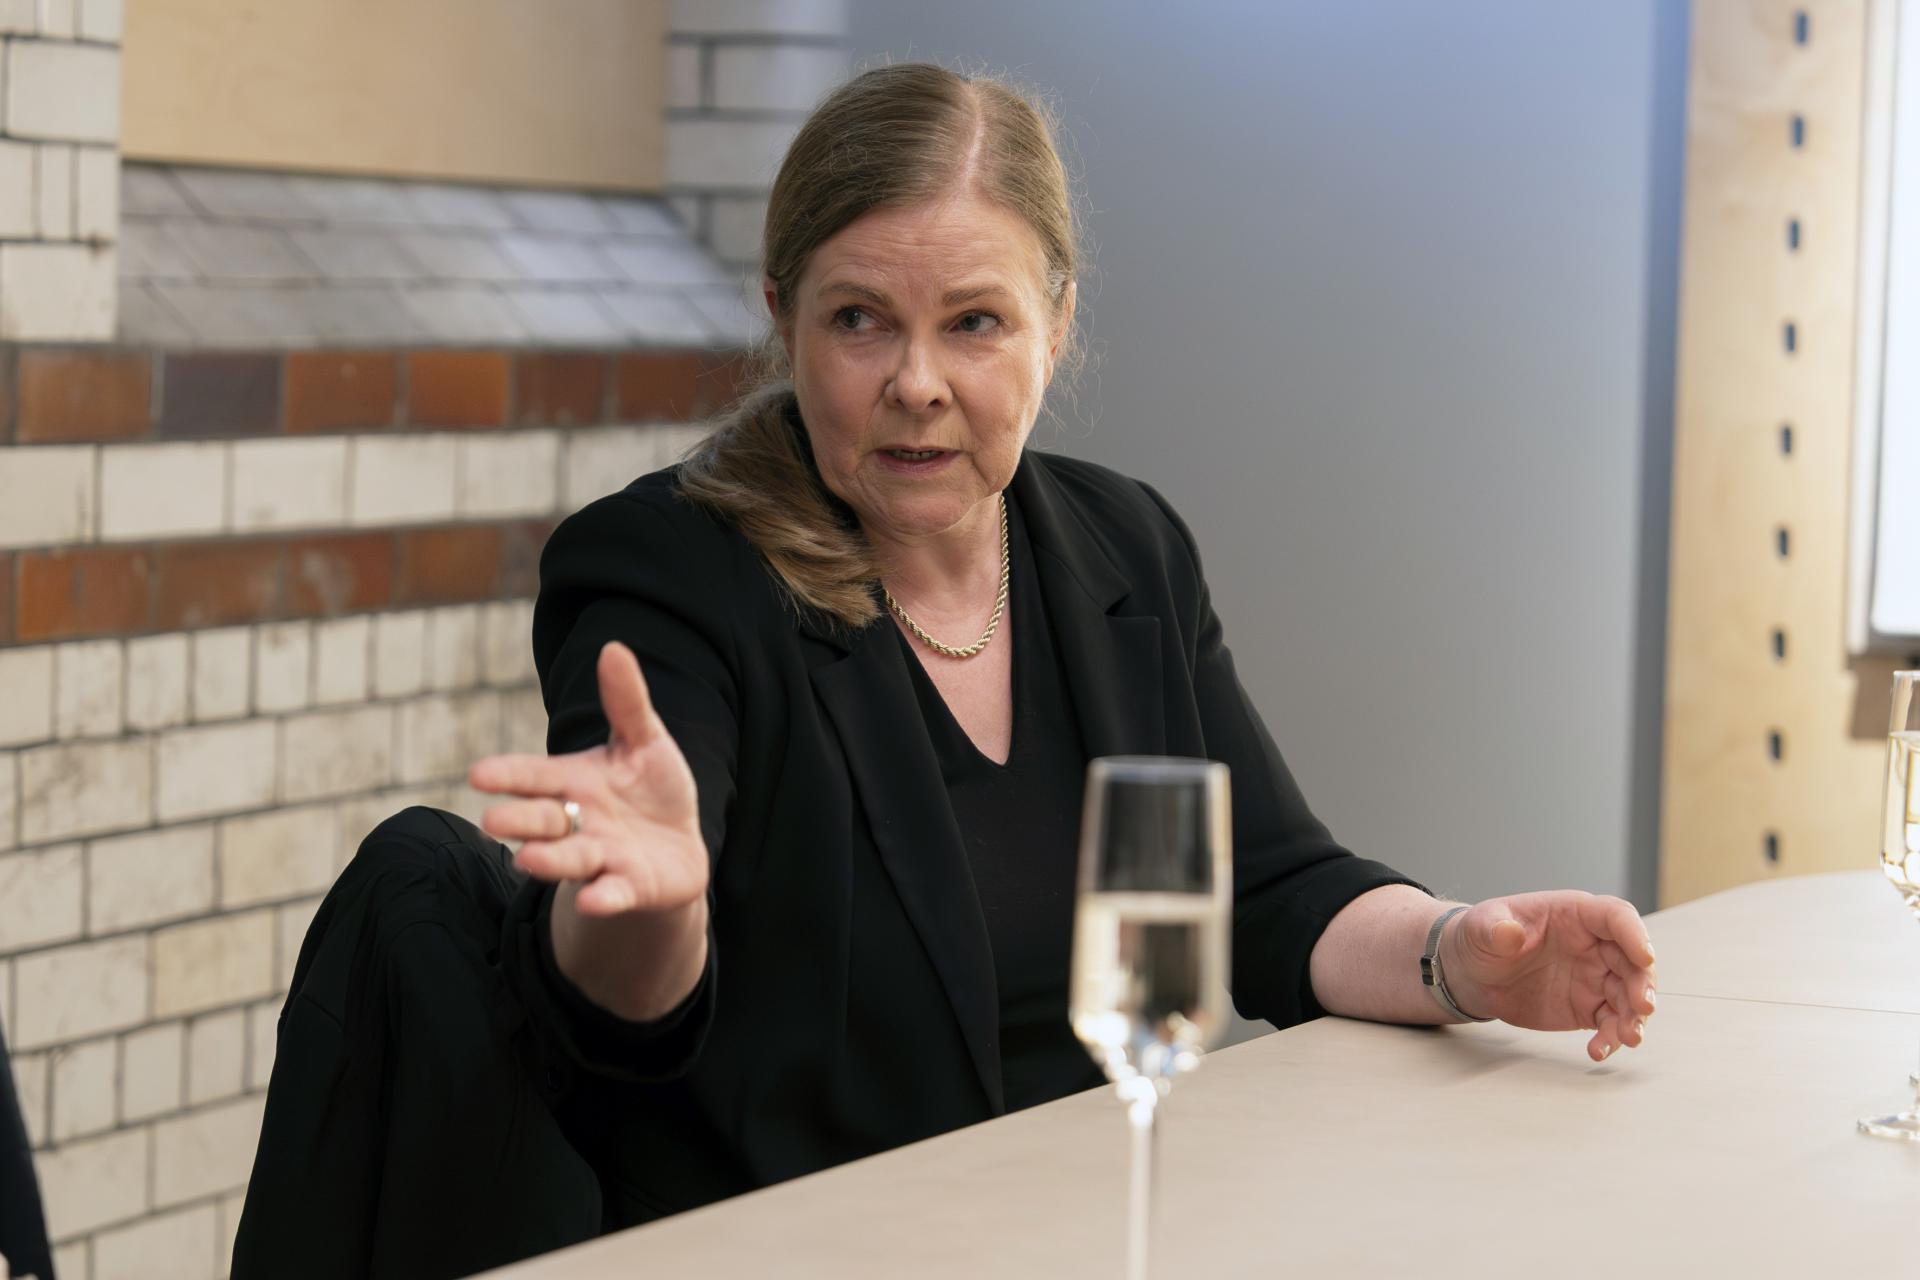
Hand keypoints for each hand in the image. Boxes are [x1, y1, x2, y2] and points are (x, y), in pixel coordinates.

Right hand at [468, 640, 707, 915]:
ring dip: (549, 861)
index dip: (509, 775)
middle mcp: (577, 823)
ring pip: (570, 860)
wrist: (679, 847)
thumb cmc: (652, 788)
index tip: (478, 773)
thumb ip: (626, 702)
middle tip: (491, 822)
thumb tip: (613, 646)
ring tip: (526, 860)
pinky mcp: (630, 888)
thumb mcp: (644, 740)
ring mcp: (601, 858)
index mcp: (573, 782)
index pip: (534, 776)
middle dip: (519, 821)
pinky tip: (594, 900)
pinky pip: (614, 893)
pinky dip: (604, 898)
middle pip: (542, 821)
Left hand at [1440, 891, 1657, 1061]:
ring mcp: (1594, 977)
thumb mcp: (1481, 925)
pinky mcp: (1588, 1007)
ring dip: (1634, 1017)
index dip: (1635, 934)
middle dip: (1643, 983)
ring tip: (1627, 1037)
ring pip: (1629, 995)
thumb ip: (1494, 928)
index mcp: (1575, 914)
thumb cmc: (1482, 936)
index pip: (1616, 916)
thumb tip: (1508, 933)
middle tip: (1642, 1006)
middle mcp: (1594, 945)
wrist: (1473, 972)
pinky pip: (1610, 1022)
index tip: (1645, 957)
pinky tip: (1598, 1051)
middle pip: (1633, 960)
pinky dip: (1611, 1037)